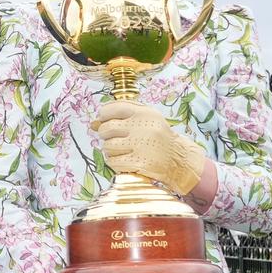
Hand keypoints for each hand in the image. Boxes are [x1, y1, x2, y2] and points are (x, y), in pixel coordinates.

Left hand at [91, 100, 206, 194]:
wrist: (178, 159)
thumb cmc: (157, 136)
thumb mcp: (145, 119)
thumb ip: (121, 116)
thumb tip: (93, 123)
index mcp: (145, 113)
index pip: (112, 109)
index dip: (104, 115)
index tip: (105, 120)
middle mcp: (143, 127)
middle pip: (106, 129)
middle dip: (105, 134)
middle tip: (114, 137)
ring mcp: (141, 146)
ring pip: (107, 146)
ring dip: (110, 149)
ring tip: (122, 150)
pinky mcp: (139, 163)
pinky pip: (112, 161)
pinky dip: (115, 162)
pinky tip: (125, 160)